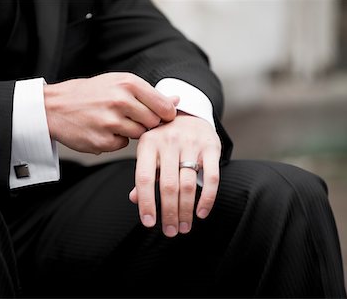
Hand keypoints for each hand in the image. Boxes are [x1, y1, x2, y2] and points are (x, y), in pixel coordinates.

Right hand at [44, 72, 178, 153]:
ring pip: (139, 135)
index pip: (164, 106)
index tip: (162, 117)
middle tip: (129, 117)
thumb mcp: (118, 83)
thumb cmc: (89, 93)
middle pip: (153, 123)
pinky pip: (122, 145)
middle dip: (146, 123)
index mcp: (128, 83)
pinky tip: (102, 130)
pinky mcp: (102, 141)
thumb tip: (176, 100)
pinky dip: (116, 141)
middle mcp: (120, 101)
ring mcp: (111, 122)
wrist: (53, 107)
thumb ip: (148, 93)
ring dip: (131, 132)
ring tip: (113, 121)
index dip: (166, 115)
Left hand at [129, 112, 220, 236]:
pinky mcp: (211, 147)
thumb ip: (145, 174)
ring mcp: (191, 144)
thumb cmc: (165, 139)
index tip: (149, 224)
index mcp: (148, 143)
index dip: (146, 203)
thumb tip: (135, 199)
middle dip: (169, 213)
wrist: (189, 114)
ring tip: (184, 227)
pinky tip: (201, 213)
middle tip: (170, 231)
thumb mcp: (149, 151)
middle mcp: (168, 142)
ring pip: (188, 184)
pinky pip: (212, 177)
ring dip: (186, 211)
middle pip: (168, 186)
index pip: (145, 178)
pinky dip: (207, 198)